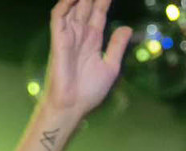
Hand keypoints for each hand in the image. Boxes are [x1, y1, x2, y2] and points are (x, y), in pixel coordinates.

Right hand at [43, 0, 130, 118]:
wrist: (74, 104)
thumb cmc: (90, 89)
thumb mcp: (111, 66)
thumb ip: (117, 46)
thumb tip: (127, 28)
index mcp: (93, 39)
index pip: (99, 12)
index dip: (104, 0)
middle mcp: (80, 33)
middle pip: (86, 5)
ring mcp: (68, 34)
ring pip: (73, 7)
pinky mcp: (58, 39)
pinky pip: (59, 17)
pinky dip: (65, 4)